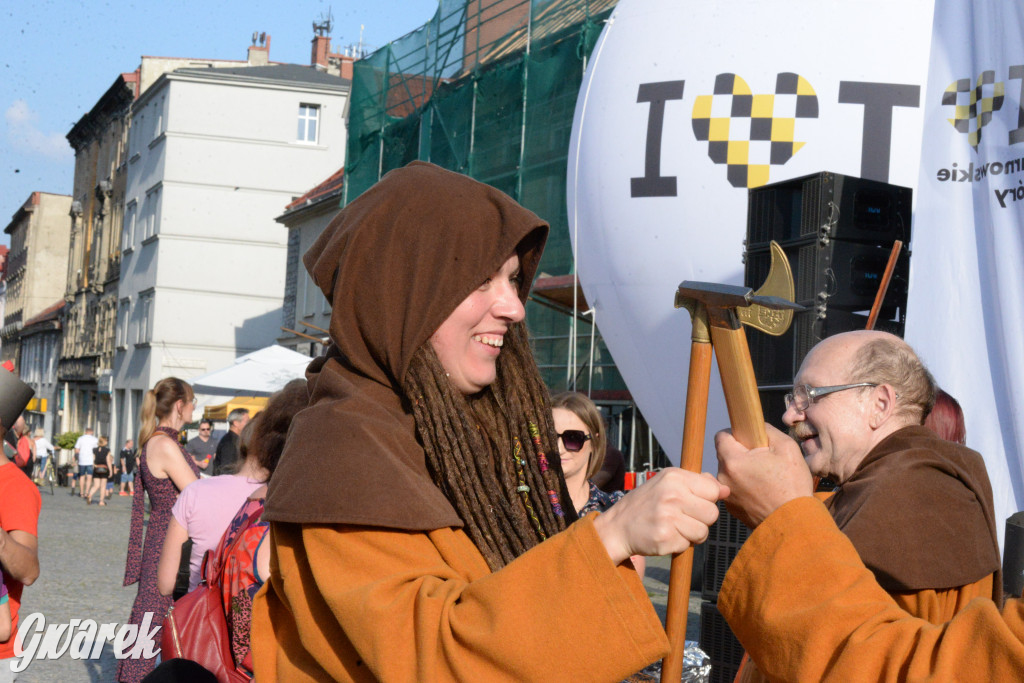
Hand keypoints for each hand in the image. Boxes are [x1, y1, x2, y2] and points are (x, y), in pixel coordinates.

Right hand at [593, 469, 727, 563]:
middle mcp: (672, 494)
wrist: (619, 527)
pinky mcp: (666, 538)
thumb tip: (725, 489)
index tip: (693, 502)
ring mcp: (668, 517)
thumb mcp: (668, 483)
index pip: (713, 490)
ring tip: (674, 527)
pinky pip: (689, 545)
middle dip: (702, 519)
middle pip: (712, 513)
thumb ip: (698, 483)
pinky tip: (666, 535)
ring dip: (692, 534)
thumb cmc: (648, 504)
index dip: (708, 499)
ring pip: (703, 532)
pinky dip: (680, 544)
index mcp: (674, 477)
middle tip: (683, 517)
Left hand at [715, 423, 813, 528]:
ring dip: (742, 470)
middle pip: (725, 454)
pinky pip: (733, 488)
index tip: (749, 438)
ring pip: (729, 472)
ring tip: (764, 478)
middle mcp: (723, 477)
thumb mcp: (787, 447)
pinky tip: (762, 491)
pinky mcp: (731, 507)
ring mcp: (726, 494)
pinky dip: (744, 486)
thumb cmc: (792, 485)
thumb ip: (766, 430)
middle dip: (740, 453)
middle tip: (762, 460)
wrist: (794, 522)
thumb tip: (755, 426)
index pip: (721, 436)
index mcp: (733, 461)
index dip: (735, 433)